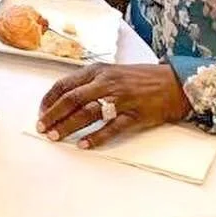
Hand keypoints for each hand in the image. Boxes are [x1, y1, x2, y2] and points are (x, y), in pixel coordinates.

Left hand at [37, 62, 190, 147]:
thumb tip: (66, 98)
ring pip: (87, 113)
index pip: (65, 84)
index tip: (41, 112)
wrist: (174, 82)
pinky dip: (96, 137)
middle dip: (54, 115)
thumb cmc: (141, 78)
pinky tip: (84, 145)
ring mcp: (120, 99)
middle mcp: (106, 83)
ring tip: (56, 137)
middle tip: (42, 128)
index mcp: (97, 71)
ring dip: (68, 126)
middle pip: (72, 99)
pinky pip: (111, 128)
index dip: (50, 99)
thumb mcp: (111, 72)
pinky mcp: (134, 115)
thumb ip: (90, 82)